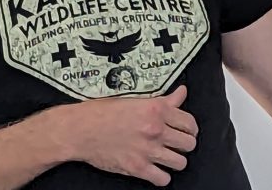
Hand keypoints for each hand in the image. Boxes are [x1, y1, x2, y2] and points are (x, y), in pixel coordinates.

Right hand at [60, 85, 197, 185]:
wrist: (80, 129)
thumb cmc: (104, 112)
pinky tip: (157, 170)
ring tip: (168, 157)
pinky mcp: (137, 167)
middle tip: (178, 144)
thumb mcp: (137, 99)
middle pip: (189, 143)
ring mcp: (147, 150)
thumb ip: (164, 99)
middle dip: (185, 144)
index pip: (190, 123)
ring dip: (176, 160)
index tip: (187, 131)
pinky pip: (163, 179)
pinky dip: (162, 177)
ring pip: (180, 162)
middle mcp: (155, 130)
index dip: (191, 128)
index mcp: (157, 110)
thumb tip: (182, 93)